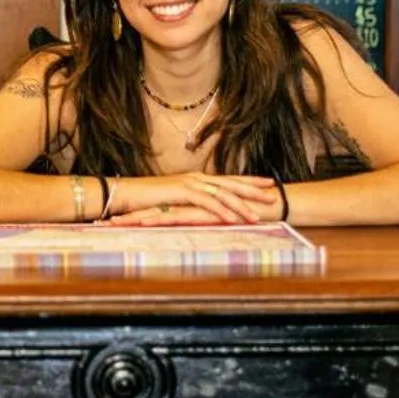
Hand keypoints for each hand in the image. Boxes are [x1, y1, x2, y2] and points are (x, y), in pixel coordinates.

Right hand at [106, 173, 279, 225]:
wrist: (125, 194)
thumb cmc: (147, 200)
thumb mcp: (174, 202)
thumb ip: (191, 204)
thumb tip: (204, 212)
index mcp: (196, 179)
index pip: (228, 180)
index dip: (248, 182)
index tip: (267, 184)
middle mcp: (196, 178)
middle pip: (230, 183)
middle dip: (253, 189)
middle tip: (273, 193)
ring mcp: (189, 183)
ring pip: (222, 194)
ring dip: (241, 205)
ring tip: (257, 215)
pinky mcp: (181, 192)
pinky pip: (206, 202)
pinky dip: (221, 210)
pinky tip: (234, 219)